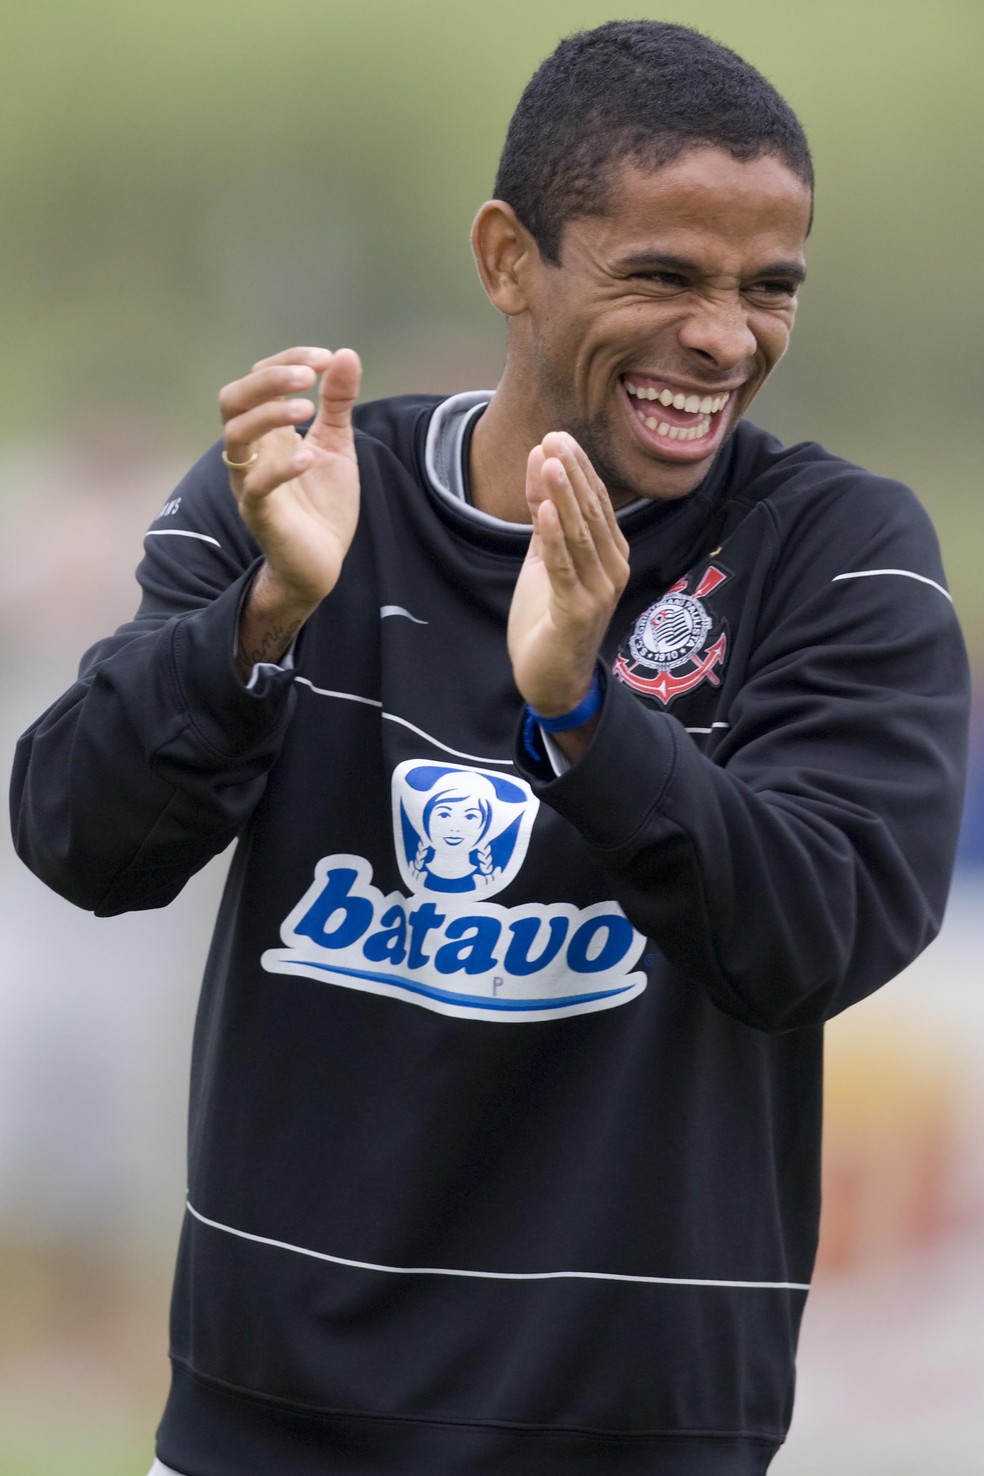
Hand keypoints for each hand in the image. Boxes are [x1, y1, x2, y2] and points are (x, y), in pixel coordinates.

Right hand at [219, 345, 361, 613]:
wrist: (322, 563)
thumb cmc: (323, 505)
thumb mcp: (337, 445)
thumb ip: (338, 403)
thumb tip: (345, 354)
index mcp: (268, 431)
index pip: (259, 378)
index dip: (288, 360)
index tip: (326, 359)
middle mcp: (252, 452)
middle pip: (232, 399)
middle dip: (268, 380)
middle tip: (308, 376)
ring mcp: (250, 483)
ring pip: (235, 437)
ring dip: (269, 415)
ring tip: (307, 409)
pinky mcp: (259, 515)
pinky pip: (256, 488)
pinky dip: (279, 469)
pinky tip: (308, 458)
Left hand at [507, 432, 628, 719]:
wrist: (553, 679)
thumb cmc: (550, 619)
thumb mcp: (544, 559)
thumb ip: (544, 516)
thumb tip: (541, 462)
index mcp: (610, 554)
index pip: (596, 503)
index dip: (578, 469)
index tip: (557, 437)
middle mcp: (613, 569)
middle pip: (591, 513)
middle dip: (572, 474)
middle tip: (555, 438)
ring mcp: (599, 591)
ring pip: (580, 535)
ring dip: (563, 497)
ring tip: (551, 462)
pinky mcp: (579, 612)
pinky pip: (565, 568)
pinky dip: (554, 539)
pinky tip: (543, 512)